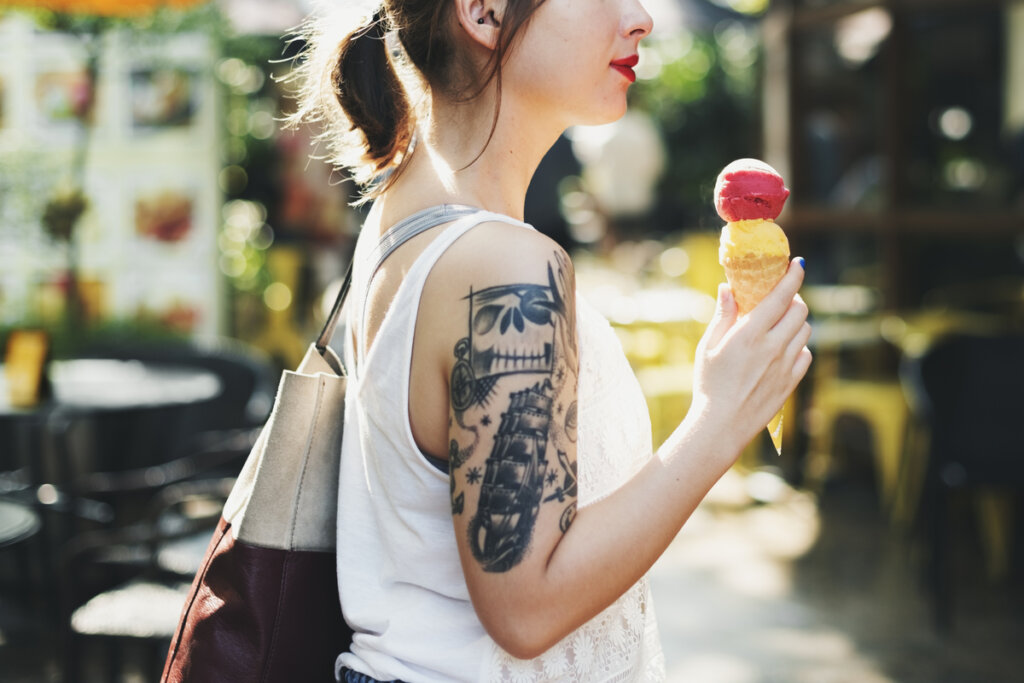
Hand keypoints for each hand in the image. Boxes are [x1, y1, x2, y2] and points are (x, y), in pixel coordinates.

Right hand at [688, 258, 811, 456]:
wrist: (721, 425)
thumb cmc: (709, 384)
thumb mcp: (708, 346)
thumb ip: (723, 315)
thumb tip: (728, 288)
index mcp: (750, 334)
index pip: (781, 296)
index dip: (793, 276)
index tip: (798, 264)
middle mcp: (773, 347)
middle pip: (800, 311)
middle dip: (794, 299)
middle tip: (781, 300)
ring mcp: (785, 365)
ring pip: (806, 332)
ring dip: (796, 322)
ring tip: (780, 325)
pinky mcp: (791, 382)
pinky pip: (805, 354)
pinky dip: (798, 346)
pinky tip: (783, 349)